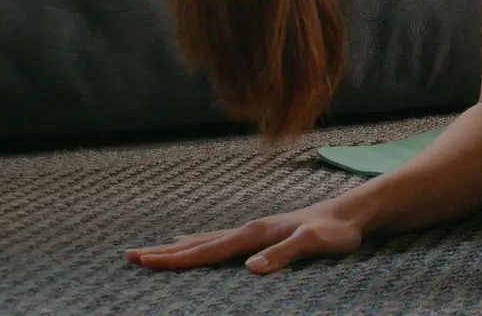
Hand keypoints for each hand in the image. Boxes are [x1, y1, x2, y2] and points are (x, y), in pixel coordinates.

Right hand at [123, 199, 363, 272]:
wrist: (352, 213)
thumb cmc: (335, 231)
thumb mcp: (313, 243)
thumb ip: (283, 254)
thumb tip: (250, 268)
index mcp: (254, 234)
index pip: (207, 250)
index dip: (175, 258)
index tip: (145, 260)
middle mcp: (249, 229)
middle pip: (198, 244)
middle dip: (164, 252)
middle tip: (129, 255)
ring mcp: (254, 230)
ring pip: (206, 240)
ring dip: (178, 247)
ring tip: (152, 250)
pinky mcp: (262, 234)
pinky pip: (220, 241)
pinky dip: (200, 244)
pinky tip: (195, 243)